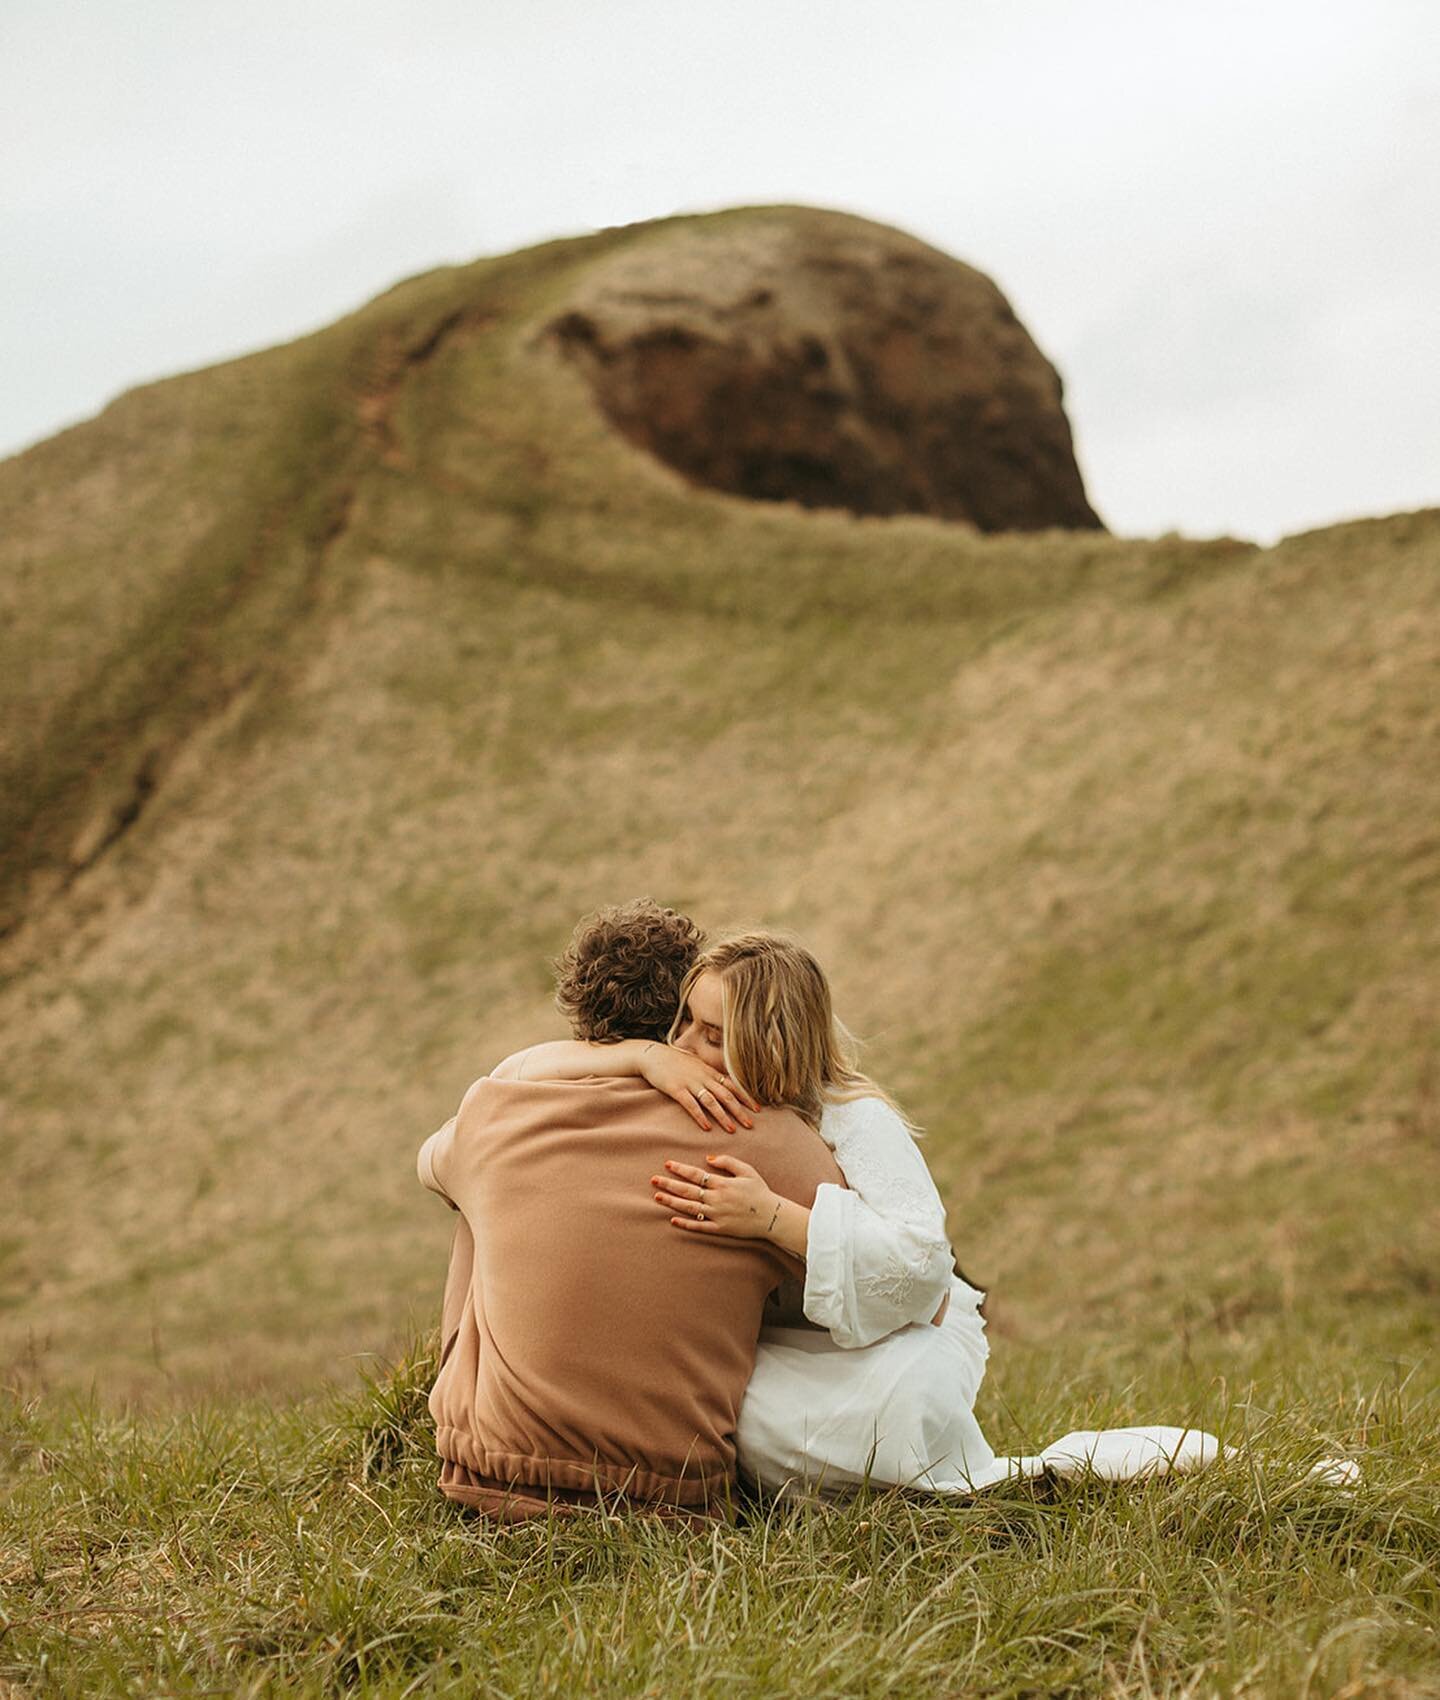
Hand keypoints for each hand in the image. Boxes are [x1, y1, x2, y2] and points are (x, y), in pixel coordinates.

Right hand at [637, 1044, 756, 1132]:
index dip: (746, 1098)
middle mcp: (703, 1077)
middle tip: (750, 1124)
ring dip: (723, 1116)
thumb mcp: (695, 1064)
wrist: (653, 1055)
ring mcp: (690, 1083)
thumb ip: (708, 1073)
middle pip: (726, 1095)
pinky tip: (707, 1127)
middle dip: (740, 1111)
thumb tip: (720, 1082)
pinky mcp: (676, 1089)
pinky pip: (691, 1105)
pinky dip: (700, 1116)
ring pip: (712, 1101)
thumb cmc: (674, 1061)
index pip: (733, 1085)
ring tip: (732, 1130)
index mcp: (709, 1071)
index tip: (757, 1109)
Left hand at [650, 1154, 778, 1237]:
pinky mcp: (719, 1229)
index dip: (680, 1169)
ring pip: (689, 1208)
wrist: (772, 1216)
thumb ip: (728, 1162)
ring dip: (672, 1202)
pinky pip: (699, 1226)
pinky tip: (673, 1220)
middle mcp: (717, 1199)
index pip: (696, 1174)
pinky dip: (685, 1224)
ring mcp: (717, 1215)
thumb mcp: (747, 1170)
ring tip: (658, 1197)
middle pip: (688, 1190)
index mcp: (723, 1183)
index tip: (667, 1164)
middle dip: (669, 1184)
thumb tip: (708, 1158)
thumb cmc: (760, 1191)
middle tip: (653, 1180)